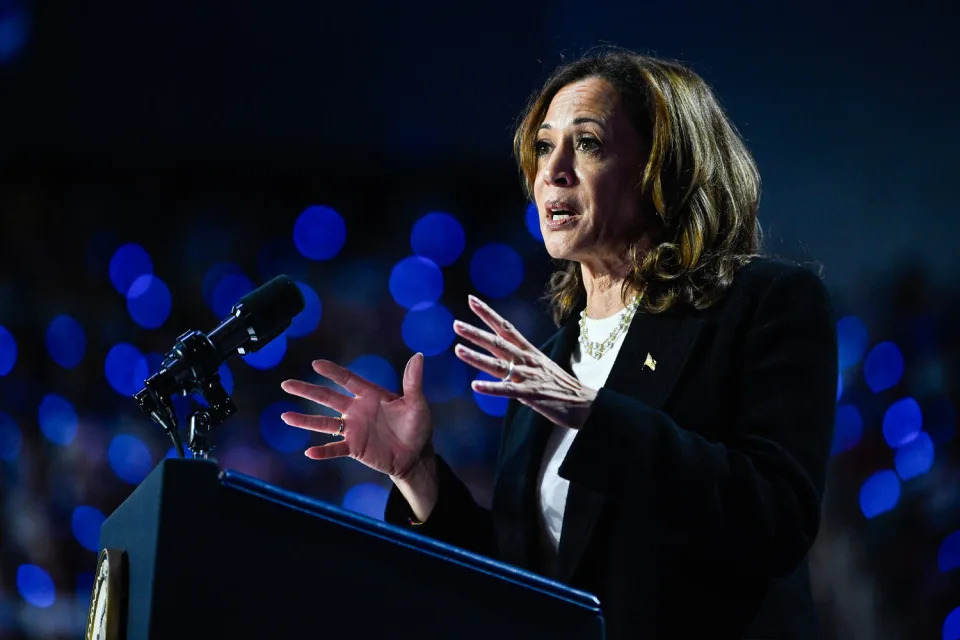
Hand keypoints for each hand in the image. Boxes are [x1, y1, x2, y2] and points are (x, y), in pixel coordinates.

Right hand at [280, 353, 433, 480]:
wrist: (416, 455)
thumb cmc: (417, 426)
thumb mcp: (416, 403)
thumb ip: (413, 382)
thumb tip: (418, 355)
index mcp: (370, 395)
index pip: (348, 380)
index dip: (333, 372)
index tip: (316, 364)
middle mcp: (357, 410)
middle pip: (328, 398)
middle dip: (307, 390)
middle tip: (286, 384)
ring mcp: (353, 429)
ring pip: (324, 423)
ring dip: (305, 421)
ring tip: (285, 416)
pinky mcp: (354, 448)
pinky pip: (335, 449)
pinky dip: (323, 451)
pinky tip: (309, 452)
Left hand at [453, 295, 596, 429]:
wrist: (585, 404)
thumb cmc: (561, 387)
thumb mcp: (541, 369)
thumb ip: (521, 366)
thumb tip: (505, 368)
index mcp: (529, 351)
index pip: (505, 328)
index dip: (488, 314)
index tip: (471, 300)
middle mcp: (527, 360)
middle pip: (498, 343)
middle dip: (476, 333)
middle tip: (456, 324)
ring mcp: (528, 376)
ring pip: (498, 364)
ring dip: (477, 357)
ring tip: (458, 349)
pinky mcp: (531, 394)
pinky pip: (507, 390)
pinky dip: (491, 388)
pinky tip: (475, 386)